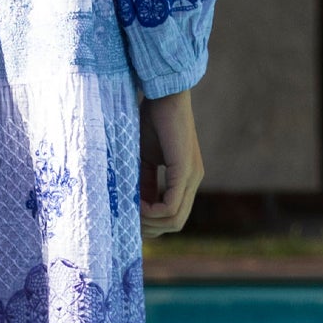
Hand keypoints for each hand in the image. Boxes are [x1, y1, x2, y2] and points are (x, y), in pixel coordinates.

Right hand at [139, 90, 203, 236]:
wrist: (164, 95)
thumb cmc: (152, 120)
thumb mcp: (144, 158)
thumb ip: (144, 181)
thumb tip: (134, 206)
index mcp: (185, 178)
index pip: (173, 215)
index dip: (151, 222)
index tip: (129, 215)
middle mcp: (193, 180)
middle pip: (175, 223)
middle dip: (150, 227)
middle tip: (128, 220)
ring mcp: (192, 176)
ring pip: (174, 218)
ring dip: (149, 221)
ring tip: (131, 210)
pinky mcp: (185, 170)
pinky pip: (171, 205)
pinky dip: (152, 210)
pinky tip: (137, 202)